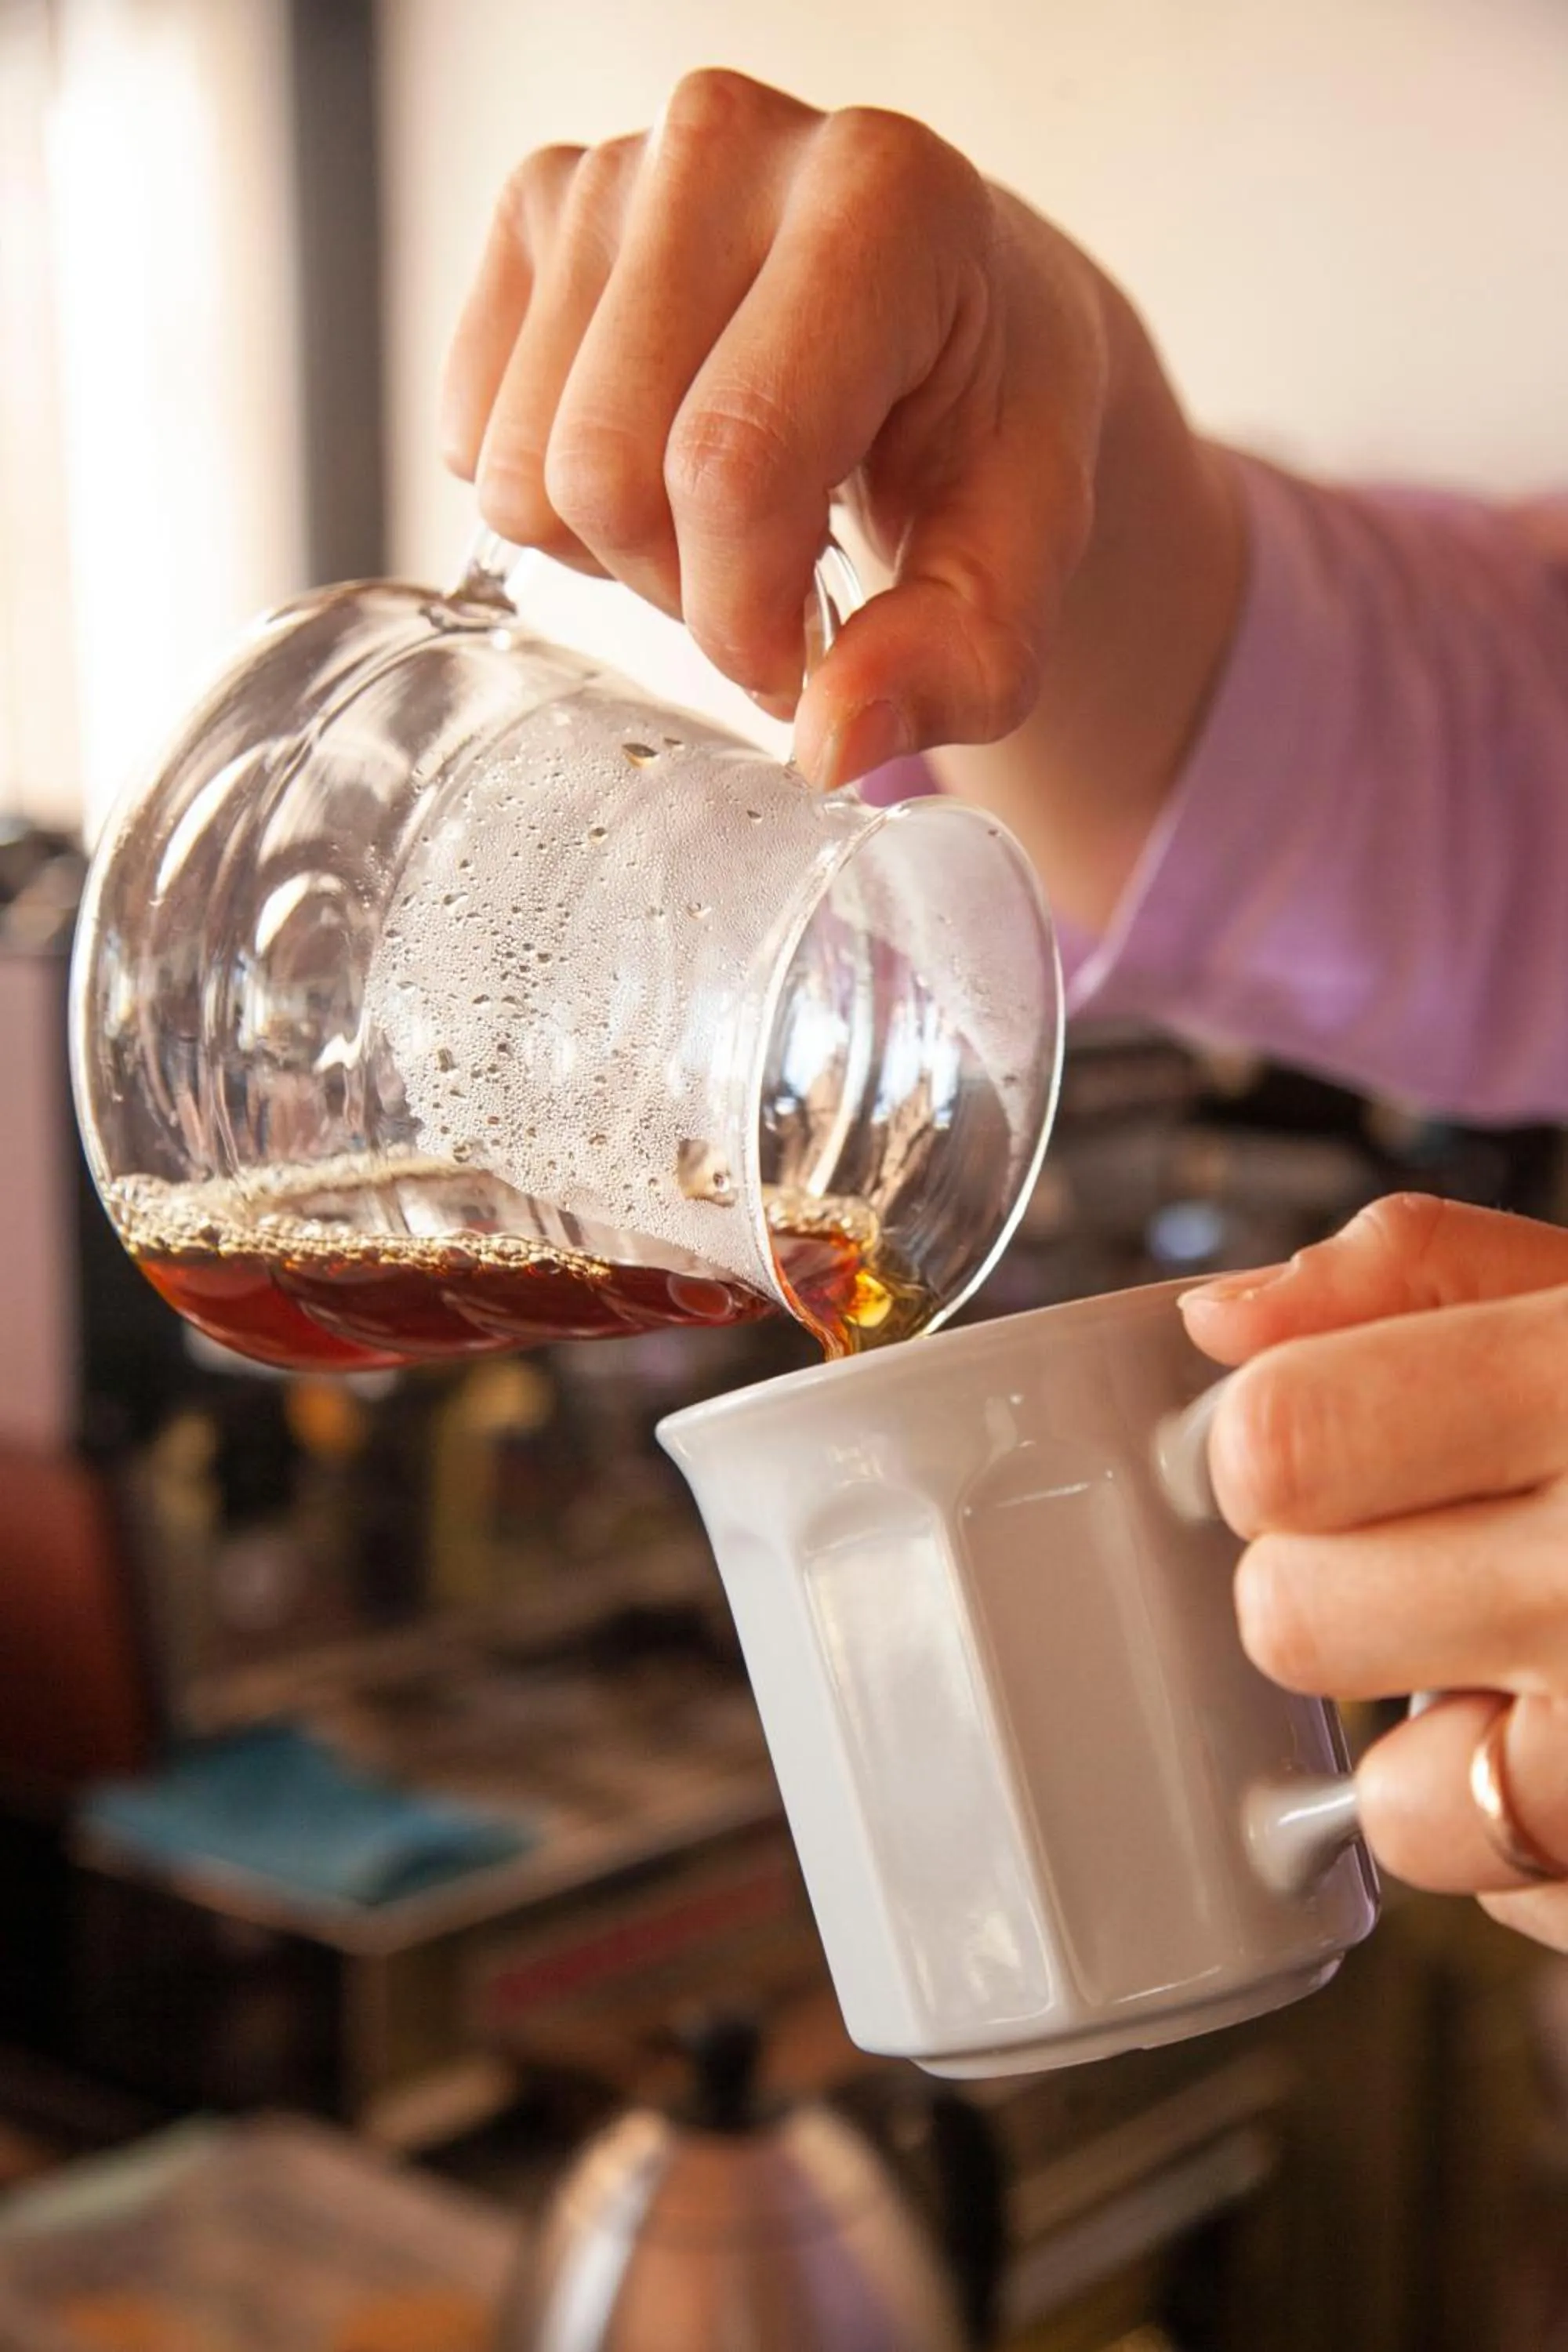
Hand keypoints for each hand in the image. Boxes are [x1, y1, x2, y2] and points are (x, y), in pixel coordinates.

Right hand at [441, 71, 1241, 925]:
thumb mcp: (1016, 568)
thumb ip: (955, 665)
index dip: (746, 617)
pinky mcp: (532, 208)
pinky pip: (470, 440)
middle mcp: (731, 141)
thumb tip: (829, 743)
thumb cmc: (983, 432)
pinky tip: (652, 464)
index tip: (801, 663)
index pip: (731, 460)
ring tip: (716, 523)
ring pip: (521, 471)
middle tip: (769, 586)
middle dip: (682, 591)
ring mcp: (612, 167)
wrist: (952, 319)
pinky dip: (554, 505)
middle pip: (603, 471)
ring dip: (615, 555)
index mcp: (885, 202)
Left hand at [1181, 1193, 1567, 1949]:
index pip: (1277, 1442)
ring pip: (1400, 1803)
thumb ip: (1424, 1275)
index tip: (1301, 1444)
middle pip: (1292, 1619)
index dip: (1261, 1444)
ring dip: (1443, 1748)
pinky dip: (1542, 1847)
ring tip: (1550, 1668)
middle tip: (1437, 1556)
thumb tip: (1220, 1323)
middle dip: (1332, 1591)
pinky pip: (1521, 1901)